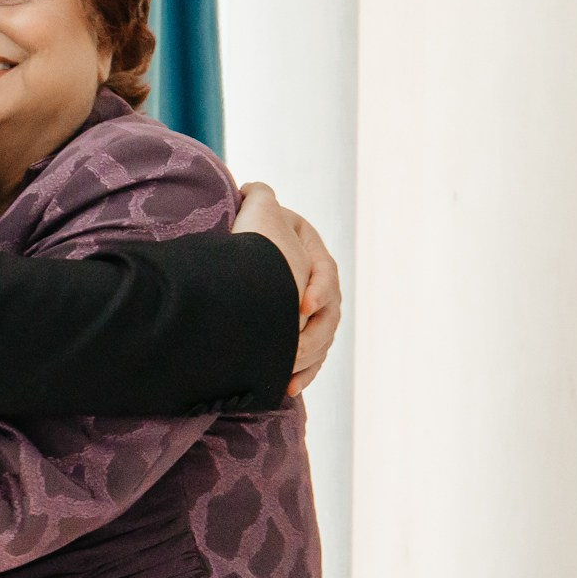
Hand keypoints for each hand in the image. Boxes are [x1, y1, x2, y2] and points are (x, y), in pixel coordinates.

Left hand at [232, 184, 340, 396]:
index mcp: (315, 256)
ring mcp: (314, 313)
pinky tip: (288, 388)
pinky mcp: (303, 337)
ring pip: (320, 341)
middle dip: (311, 337)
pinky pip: (310, 360)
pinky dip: (302, 374)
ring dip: (307, 360)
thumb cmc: (255, 232)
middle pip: (327, 317)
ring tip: (289, 376)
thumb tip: (250, 189)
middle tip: (293, 350)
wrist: (250, 262)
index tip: (302, 305)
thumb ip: (259, 197)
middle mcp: (320, 286)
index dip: (317, 290)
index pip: (325, 274)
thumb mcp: (260, 209)